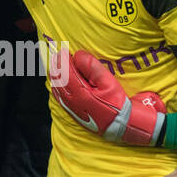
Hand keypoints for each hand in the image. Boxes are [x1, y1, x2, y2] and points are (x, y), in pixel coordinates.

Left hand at [51, 47, 165, 144]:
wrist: (120, 125)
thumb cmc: (116, 105)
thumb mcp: (109, 83)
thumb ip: (93, 68)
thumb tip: (79, 56)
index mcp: (80, 93)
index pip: (65, 72)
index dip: (62, 60)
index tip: (64, 51)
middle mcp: (72, 101)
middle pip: (58, 80)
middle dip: (57, 66)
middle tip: (59, 55)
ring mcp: (70, 107)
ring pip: (56, 88)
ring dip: (56, 75)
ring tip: (58, 64)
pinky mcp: (72, 112)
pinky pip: (59, 96)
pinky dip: (57, 86)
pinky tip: (59, 81)